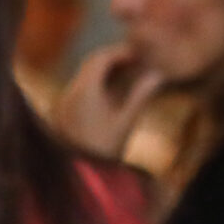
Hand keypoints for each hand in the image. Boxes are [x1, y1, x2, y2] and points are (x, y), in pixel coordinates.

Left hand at [52, 44, 165, 158]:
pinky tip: (112, 88)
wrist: (79, 170)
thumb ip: (140, 96)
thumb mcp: (126, 122)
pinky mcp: (65, 109)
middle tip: (134, 59)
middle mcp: (72, 91)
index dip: (120, 52)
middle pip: (91, 63)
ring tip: (128, 71)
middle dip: (112, 57)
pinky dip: (97, 80)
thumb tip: (158, 75)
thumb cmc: (105, 148)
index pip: (101, 59)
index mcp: (86, 91)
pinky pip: (81, 85)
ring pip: (85, 73)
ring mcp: (66, 100)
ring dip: (105, 68)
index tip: (138, 53)